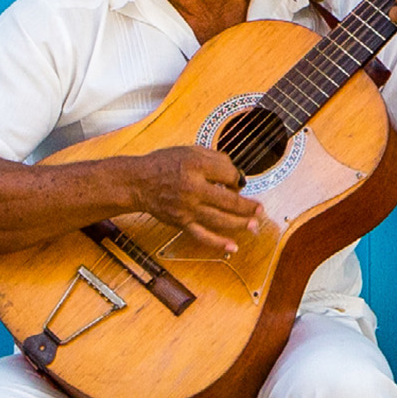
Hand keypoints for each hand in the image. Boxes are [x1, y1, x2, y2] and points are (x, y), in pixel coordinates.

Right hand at [129, 146, 258, 254]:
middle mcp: (192, 188)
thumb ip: (215, 158)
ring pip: (219, 219)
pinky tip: (233, 247)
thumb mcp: (190, 150)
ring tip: (254, 224)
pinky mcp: (181, 222)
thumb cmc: (164, 165)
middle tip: (259, 209)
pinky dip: (218, 243)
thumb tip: (235, 173)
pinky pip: (202, 235)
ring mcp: (187, 208)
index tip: (235, 180)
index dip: (236, 178)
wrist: (137, 182)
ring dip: (240, 223)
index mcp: (195, 166)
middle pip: (228, 200)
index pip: (228, 174)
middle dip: (247, 206)